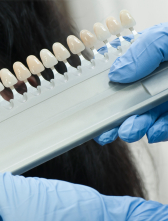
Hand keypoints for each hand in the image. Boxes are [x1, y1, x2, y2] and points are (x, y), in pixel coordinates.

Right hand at [94, 23, 167, 144]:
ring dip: (138, 126)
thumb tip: (117, 74)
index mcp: (159, 57)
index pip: (128, 73)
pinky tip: (155, 131)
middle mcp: (166, 78)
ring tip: (130, 131)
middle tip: (109, 129)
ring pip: (152, 115)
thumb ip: (145, 51)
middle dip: (121, 116)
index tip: (97, 105)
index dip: (110, 90)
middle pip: (136, 99)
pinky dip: (162, 130)